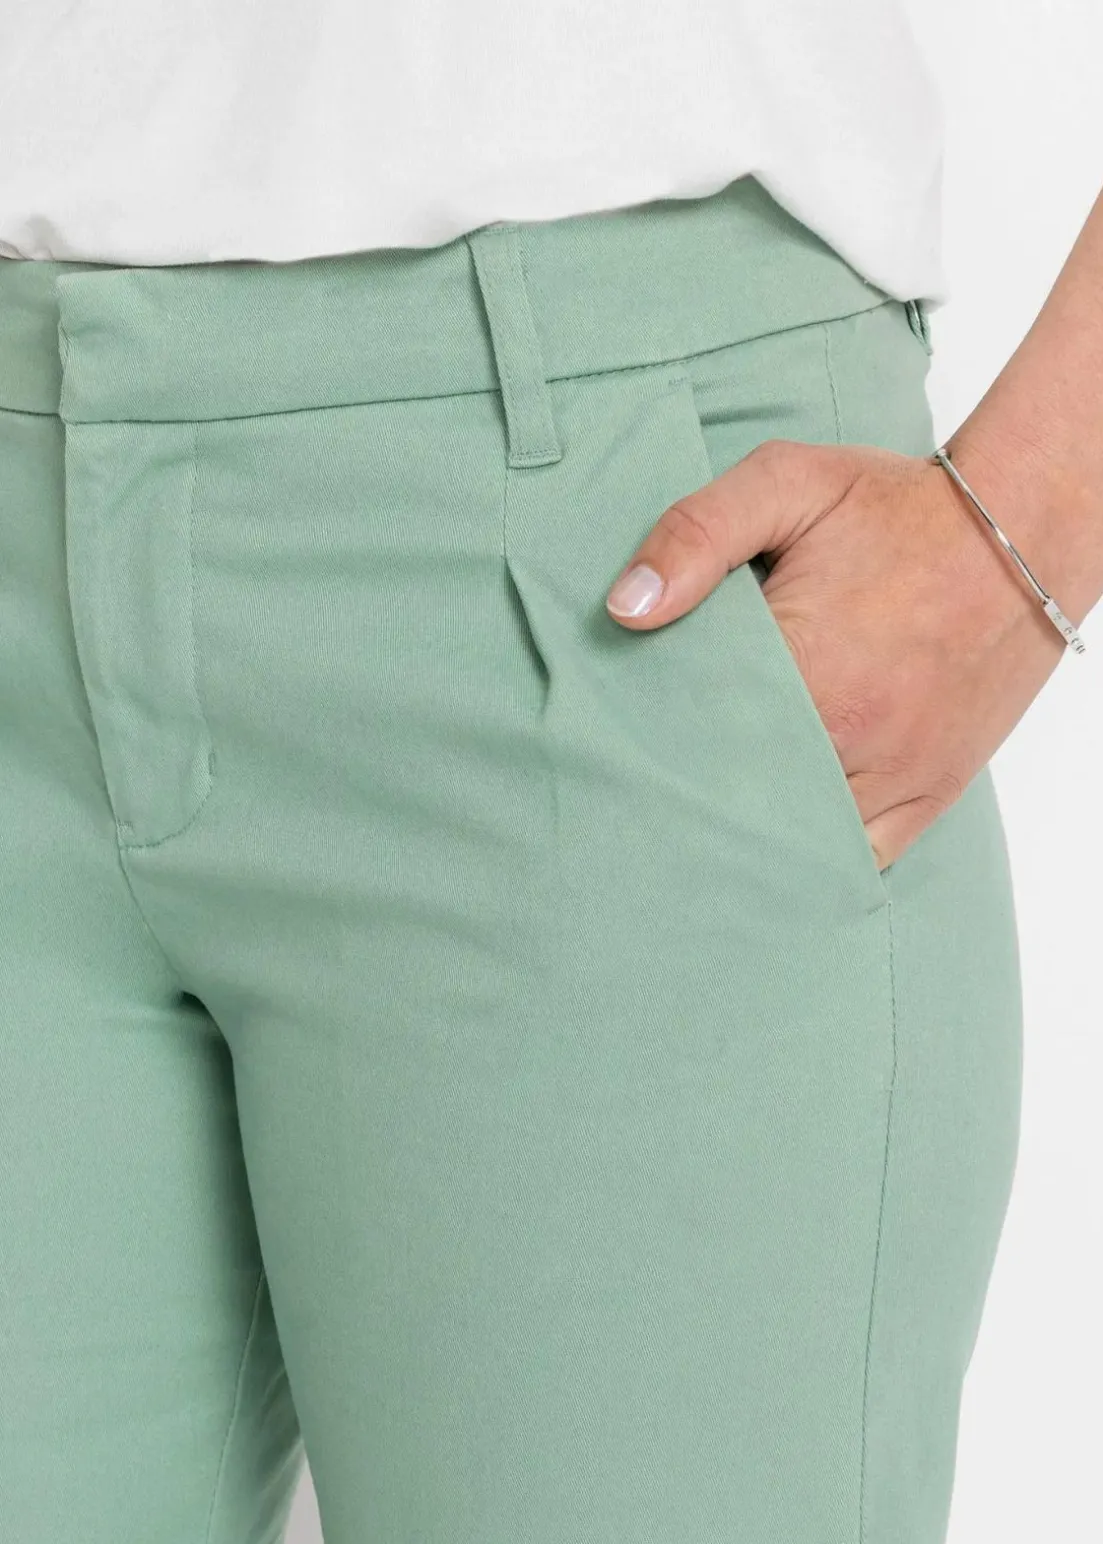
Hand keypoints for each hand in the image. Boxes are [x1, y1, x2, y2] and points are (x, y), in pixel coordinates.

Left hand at [604, 437, 1067, 869]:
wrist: (1019, 533)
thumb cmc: (895, 508)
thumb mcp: (787, 483)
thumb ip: (695, 533)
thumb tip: (626, 609)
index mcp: (803, 664)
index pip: (689, 733)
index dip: (646, 741)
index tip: (615, 742)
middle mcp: (848, 735)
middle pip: (734, 798)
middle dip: (686, 797)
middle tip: (639, 795)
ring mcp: (892, 774)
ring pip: (793, 841)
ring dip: (745, 836)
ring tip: (694, 827)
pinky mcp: (928, 793)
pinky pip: (857, 859)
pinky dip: (812, 859)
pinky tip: (773, 848)